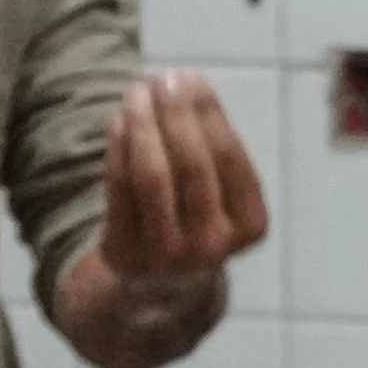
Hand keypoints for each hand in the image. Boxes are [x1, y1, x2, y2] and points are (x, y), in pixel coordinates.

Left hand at [95, 67, 270, 301]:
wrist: (163, 289)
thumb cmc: (198, 221)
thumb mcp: (224, 195)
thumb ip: (214, 147)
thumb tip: (188, 83)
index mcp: (249, 227)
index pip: (228, 156)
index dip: (207, 111)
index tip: (191, 77)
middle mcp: (213, 247)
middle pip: (191, 163)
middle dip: (175, 113)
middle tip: (162, 78)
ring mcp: (167, 255)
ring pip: (152, 175)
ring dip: (143, 125)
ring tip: (137, 92)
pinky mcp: (127, 252)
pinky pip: (119, 188)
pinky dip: (118, 148)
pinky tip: (120, 120)